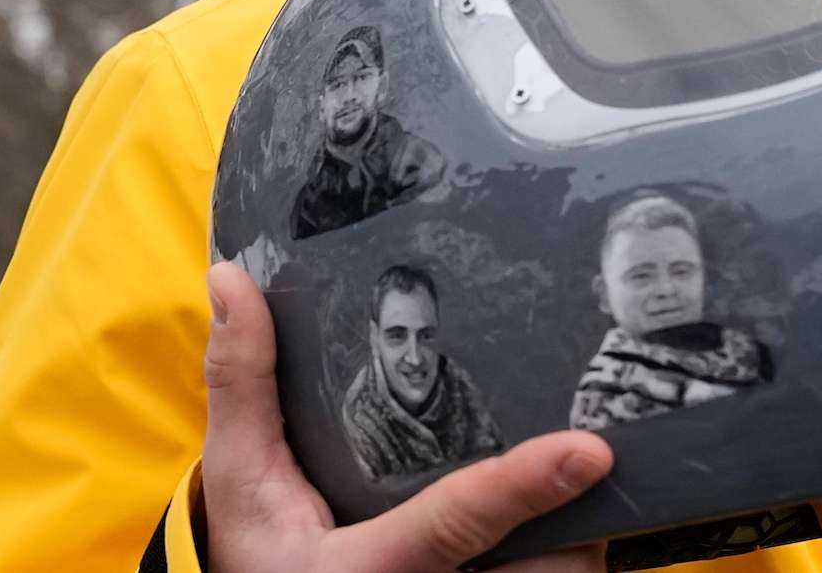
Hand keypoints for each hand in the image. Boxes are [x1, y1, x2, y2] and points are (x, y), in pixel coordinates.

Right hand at [202, 261, 612, 572]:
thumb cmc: (262, 553)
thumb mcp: (238, 479)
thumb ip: (242, 383)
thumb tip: (229, 278)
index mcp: (363, 568)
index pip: (450, 524)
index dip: (519, 488)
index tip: (588, 451)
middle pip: (535, 562)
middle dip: (571, 517)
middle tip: (592, 460)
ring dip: (578, 536)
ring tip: (577, 486)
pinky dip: (571, 554)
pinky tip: (564, 518)